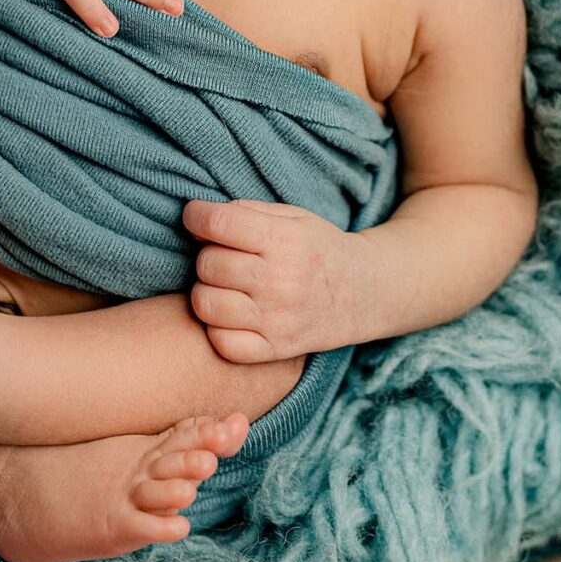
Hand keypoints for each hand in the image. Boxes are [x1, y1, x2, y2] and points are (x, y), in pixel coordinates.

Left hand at [181, 197, 361, 362]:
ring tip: (226, 285)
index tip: (196, 217)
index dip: (196, 216)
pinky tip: (232, 314)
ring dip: (208, 291)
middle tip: (224, 255)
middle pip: (208, 264)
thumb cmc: (318, 249)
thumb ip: (246, 212)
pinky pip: (221, 342)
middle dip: (207, 254)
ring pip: (205, 304)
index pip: (218, 223)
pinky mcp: (274, 349)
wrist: (364, 293)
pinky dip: (218, 328)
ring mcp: (277, 320)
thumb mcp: (293, 217)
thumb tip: (197, 219)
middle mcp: (281, 281)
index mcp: (286, 240)